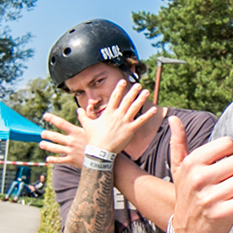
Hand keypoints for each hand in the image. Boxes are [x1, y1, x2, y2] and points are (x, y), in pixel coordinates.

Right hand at [40, 81, 157, 166]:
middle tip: (138, 85)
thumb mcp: (87, 125)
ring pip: (135, 108)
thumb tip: (78, 110)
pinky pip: (141, 121)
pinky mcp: (131, 130)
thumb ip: (83, 116)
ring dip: (141, 99)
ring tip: (146, 92)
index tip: (123, 81)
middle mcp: (117, 115)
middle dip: (133, 91)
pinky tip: (154, 109)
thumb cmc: (94, 139)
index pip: (114, 97)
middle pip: (127, 100)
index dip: (119, 88)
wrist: (100, 151)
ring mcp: (125, 122)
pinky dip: (148, 115)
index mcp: (108, 113)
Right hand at [167, 116, 232, 232]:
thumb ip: (178, 143)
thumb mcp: (178, 169)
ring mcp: (211, 197)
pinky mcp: (223, 213)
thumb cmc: (186, 195)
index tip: (230, 162)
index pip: (227, 143)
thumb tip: (174, 118)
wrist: (186, 232)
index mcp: (192, 163)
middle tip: (231, 180)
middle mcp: (199, 178)